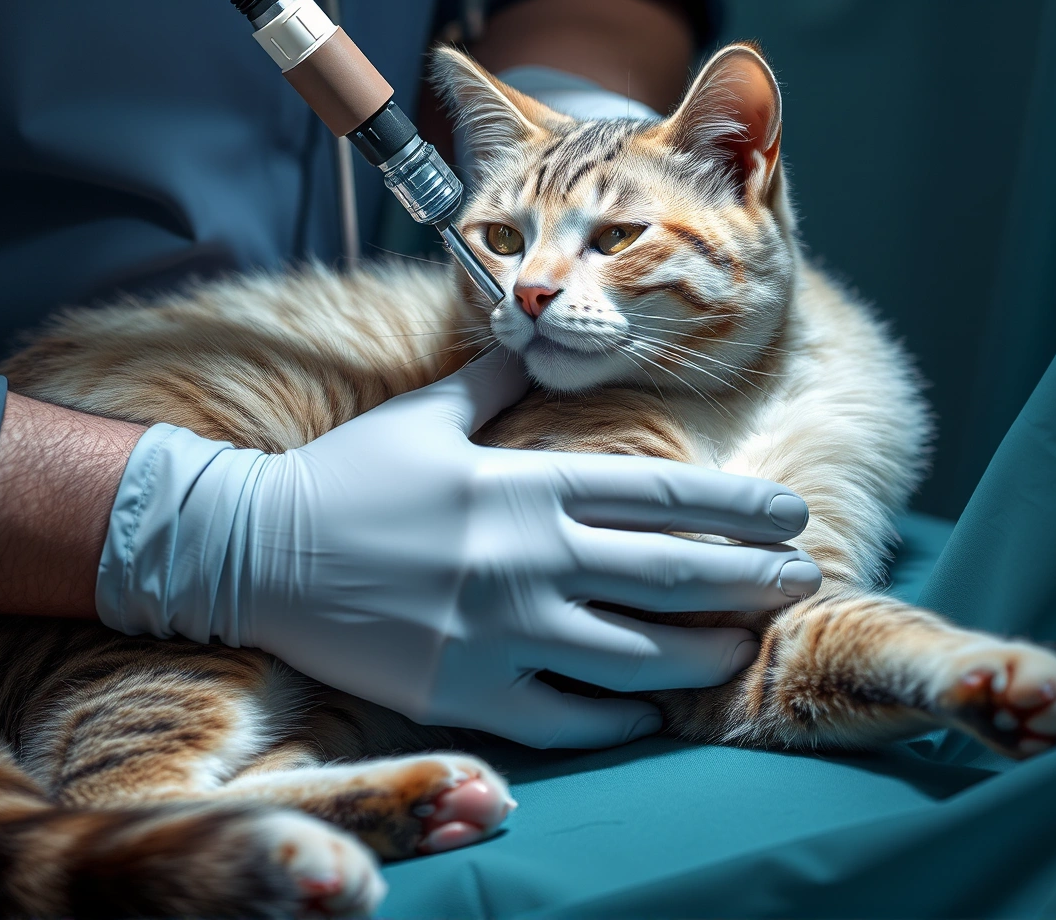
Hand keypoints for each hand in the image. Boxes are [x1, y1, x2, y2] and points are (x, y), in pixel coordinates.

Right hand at [97, 351, 820, 747]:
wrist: (254, 553)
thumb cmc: (347, 478)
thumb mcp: (429, 415)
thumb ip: (501, 386)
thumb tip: (544, 339)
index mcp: (529, 486)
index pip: (665, 498)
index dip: (740, 511)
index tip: (792, 518)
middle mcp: (530, 559)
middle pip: (675, 578)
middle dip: (752, 582)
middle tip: (801, 583)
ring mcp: (504, 632)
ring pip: (640, 657)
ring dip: (705, 653)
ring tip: (740, 648)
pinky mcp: (471, 693)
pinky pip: (573, 717)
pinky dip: (620, 714)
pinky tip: (646, 707)